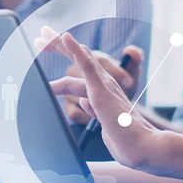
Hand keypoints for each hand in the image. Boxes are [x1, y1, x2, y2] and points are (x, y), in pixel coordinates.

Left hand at [37, 27, 162, 171]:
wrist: (142, 145)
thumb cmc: (127, 139)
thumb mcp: (105, 123)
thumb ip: (94, 111)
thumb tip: (85, 101)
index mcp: (103, 90)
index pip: (81, 69)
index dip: (66, 60)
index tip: (49, 53)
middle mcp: (104, 82)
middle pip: (78, 57)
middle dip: (58, 45)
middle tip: (40, 36)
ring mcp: (103, 84)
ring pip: (79, 56)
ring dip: (60, 44)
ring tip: (42, 37)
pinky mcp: (100, 88)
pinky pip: (87, 64)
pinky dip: (75, 49)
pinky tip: (65, 38)